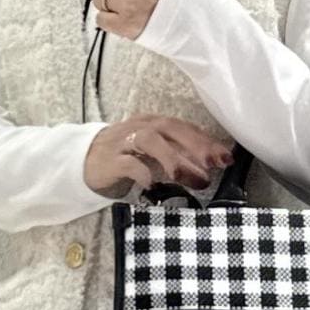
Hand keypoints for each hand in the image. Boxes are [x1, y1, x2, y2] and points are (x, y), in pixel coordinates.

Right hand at [84, 116, 235, 198]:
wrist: (83, 160)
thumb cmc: (126, 158)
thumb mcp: (154, 156)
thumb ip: (179, 160)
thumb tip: (207, 172)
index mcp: (155, 124)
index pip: (185, 127)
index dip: (207, 141)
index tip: (226, 158)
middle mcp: (142, 128)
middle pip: (171, 128)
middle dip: (195, 145)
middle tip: (213, 165)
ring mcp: (124, 142)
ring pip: (150, 140)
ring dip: (171, 157)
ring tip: (185, 176)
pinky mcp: (109, 160)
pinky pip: (127, 162)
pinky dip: (141, 171)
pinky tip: (152, 184)